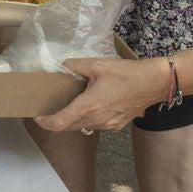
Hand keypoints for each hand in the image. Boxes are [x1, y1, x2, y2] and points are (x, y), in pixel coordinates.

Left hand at [34, 57, 168, 133]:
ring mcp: (107, 125)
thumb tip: (63, 66)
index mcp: (88, 107)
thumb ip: (76, 66)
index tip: (38, 117)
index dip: (46, 123)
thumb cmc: (126, 73)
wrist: (154, 83)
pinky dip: (88, 119)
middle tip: (50, 110)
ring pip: (83, 127)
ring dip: (73, 120)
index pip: (60, 123)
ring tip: (69, 106)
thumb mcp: (98, 64)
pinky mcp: (117, 126)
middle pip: (69, 127)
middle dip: (57, 121)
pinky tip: (90, 107)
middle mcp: (96, 121)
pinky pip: (96, 126)